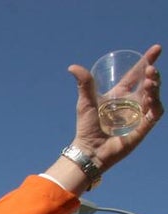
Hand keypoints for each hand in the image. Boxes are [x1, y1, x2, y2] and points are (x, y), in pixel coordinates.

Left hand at [69, 44, 162, 170]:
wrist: (89, 150)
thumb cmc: (87, 127)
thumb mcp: (86, 102)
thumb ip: (84, 84)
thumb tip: (72, 67)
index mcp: (120, 95)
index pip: (136, 74)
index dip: (146, 61)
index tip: (156, 49)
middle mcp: (132, 103)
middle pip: (148, 84)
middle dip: (152, 74)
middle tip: (150, 69)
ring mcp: (139, 115)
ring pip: (154, 96)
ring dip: (155, 87)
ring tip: (150, 80)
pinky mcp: (143, 128)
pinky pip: (155, 114)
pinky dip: (156, 105)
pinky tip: (152, 99)